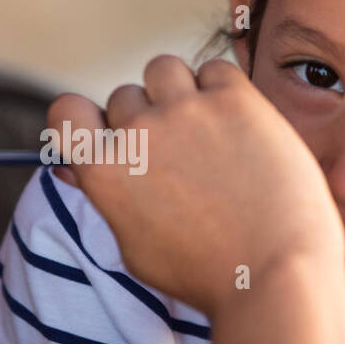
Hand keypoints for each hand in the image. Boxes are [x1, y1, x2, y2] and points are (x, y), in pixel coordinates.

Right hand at [49, 55, 344, 313]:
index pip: (66, 111)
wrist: (277, 273)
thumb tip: (73, 167)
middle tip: (179, 155)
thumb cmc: (206, 274)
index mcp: (104, 171)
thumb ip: (107, 198)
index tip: (106, 132)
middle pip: (125, 95)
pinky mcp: (235, 99)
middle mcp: (139, 132)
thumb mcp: (135, 247)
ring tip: (206, 132)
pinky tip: (238, 127)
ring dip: (178, 92)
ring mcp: (186, 110)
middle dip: (145, 118)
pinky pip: (215, 69)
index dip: (85, 118)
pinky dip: (221, 90)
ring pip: (163, 69)